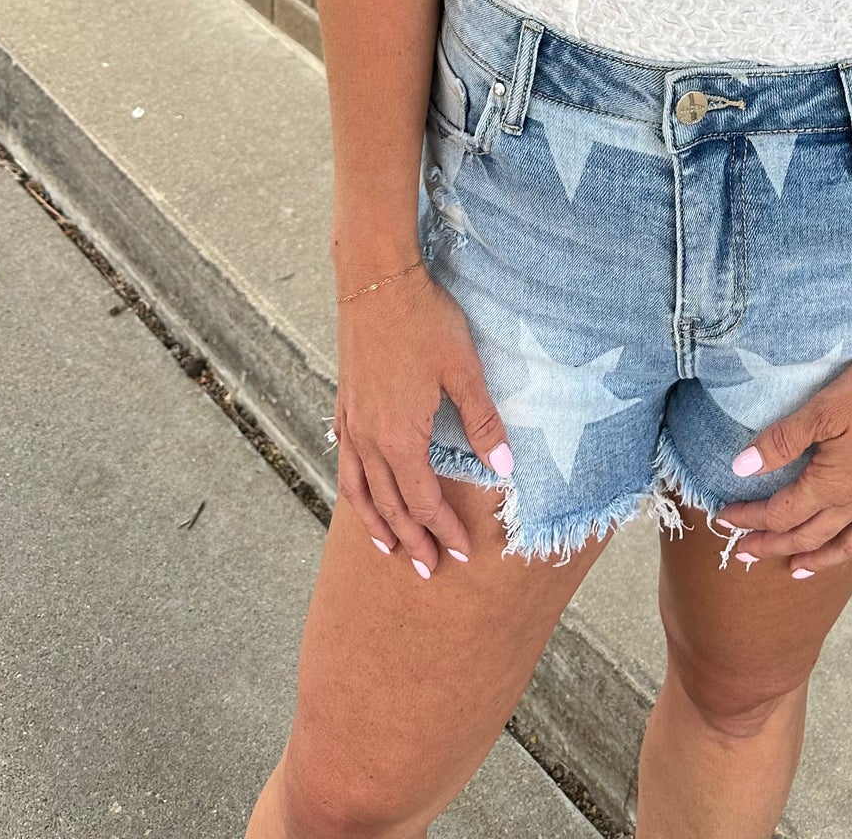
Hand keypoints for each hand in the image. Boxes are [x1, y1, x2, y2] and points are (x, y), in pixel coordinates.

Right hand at [331, 260, 512, 578]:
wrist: (377, 281)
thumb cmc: (424, 321)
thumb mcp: (464, 370)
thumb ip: (484, 423)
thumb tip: (506, 468)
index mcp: (400, 438)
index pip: (423, 501)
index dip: (443, 530)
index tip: (461, 554)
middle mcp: (369, 439)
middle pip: (390, 505)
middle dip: (411, 540)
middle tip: (428, 570)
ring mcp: (352, 423)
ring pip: (361, 490)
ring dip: (376, 523)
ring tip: (387, 548)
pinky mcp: (345, 405)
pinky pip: (346, 462)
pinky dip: (354, 488)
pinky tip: (360, 491)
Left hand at [718, 330, 851, 576]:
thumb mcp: (825, 407)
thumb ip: (783, 440)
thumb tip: (740, 467)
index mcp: (833, 483)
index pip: (782, 511)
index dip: (750, 518)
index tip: (725, 522)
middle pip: (809, 533)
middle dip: (773, 545)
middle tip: (745, 556)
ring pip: (849, 541)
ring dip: (819, 558)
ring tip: (799, 570)